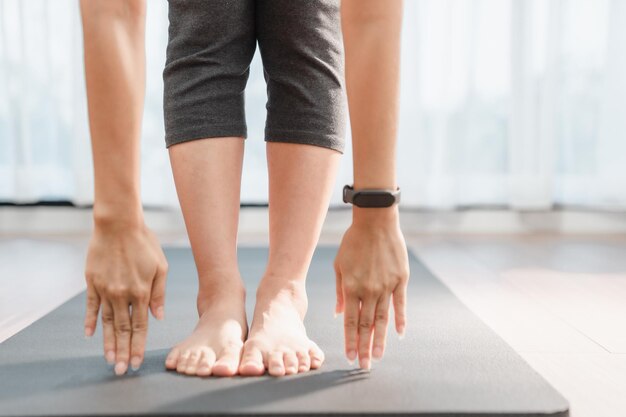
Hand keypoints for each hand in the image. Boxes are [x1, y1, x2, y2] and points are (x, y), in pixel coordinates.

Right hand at [84, 221, 167, 374]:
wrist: (119, 224)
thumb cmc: (144, 243)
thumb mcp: (160, 266)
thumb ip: (159, 293)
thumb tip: (158, 318)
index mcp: (141, 292)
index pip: (140, 326)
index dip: (139, 346)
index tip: (137, 362)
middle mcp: (122, 294)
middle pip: (122, 329)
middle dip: (123, 351)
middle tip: (121, 371)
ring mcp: (105, 289)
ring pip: (106, 322)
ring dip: (107, 342)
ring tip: (109, 359)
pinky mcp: (92, 282)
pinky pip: (90, 306)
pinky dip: (90, 321)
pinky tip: (89, 335)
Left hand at [334, 209, 408, 369]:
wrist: (375, 222)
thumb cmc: (353, 243)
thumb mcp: (339, 265)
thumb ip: (340, 291)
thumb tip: (339, 313)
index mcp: (351, 287)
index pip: (350, 321)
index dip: (349, 340)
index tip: (349, 356)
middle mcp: (369, 290)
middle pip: (366, 325)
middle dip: (364, 347)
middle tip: (364, 365)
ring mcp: (386, 286)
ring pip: (382, 319)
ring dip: (380, 339)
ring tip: (379, 356)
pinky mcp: (400, 279)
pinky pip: (400, 304)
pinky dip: (400, 320)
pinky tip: (400, 334)